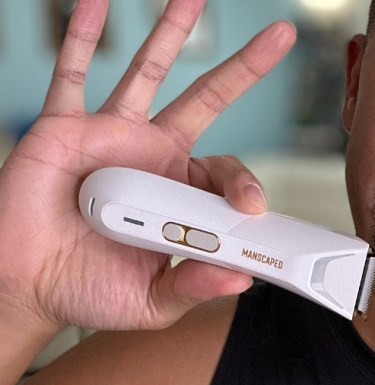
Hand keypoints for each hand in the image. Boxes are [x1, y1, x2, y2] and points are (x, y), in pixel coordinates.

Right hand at [0, 0, 294, 333]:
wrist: (28, 287)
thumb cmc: (91, 290)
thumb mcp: (154, 301)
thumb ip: (194, 285)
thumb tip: (242, 279)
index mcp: (181, 190)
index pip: (226, 171)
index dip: (244, 184)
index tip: (250, 208)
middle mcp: (153, 153)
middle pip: (205, 99)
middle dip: (243, 67)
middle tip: (282, 34)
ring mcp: (111, 135)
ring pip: (147, 73)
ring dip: (170, 32)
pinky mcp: (63, 128)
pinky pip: (72, 75)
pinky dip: (81, 38)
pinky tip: (94, 4)